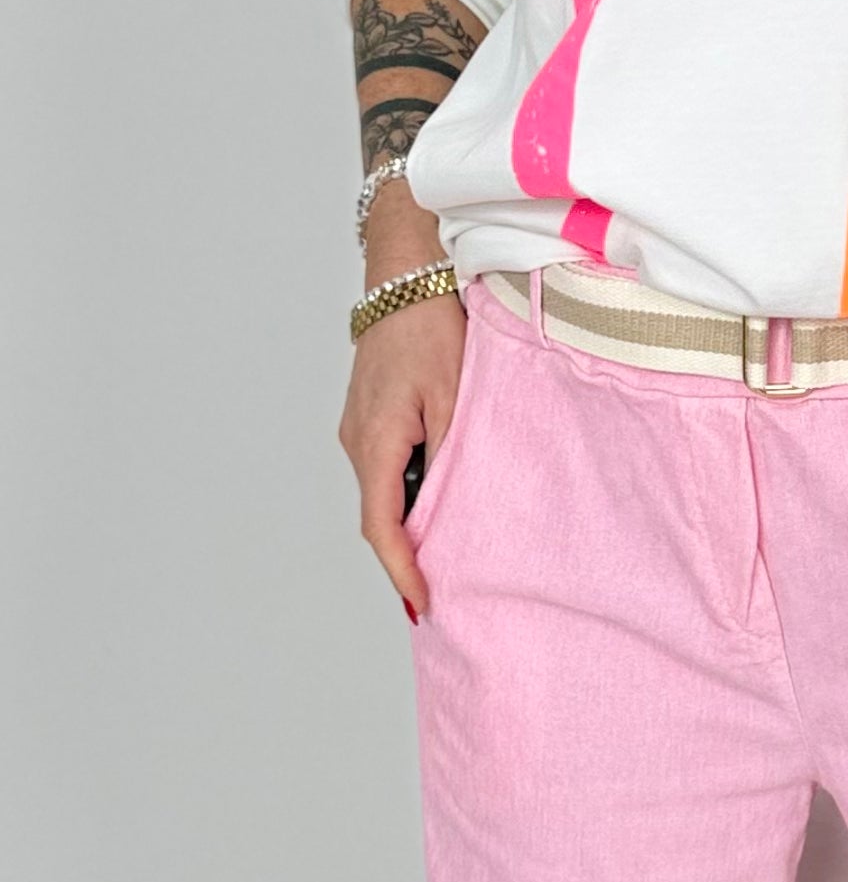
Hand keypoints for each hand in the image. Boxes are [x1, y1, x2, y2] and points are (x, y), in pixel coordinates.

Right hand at [338, 287, 464, 621]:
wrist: (406, 278)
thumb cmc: (432, 328)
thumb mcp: (456, 396)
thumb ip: (454, 456)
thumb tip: (455, 508)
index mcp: (377, 441)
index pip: (381, 526)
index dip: (401, 571)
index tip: (422, 604)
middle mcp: (357, 441)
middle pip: (381, 517)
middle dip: (407, 561)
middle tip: (441, 599)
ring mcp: (358, 431)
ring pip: (384, 495)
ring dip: (410, 529)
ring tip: (446, 562)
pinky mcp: (368, 421)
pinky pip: (386, 473)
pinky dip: (408, 499)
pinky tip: (437, 510)